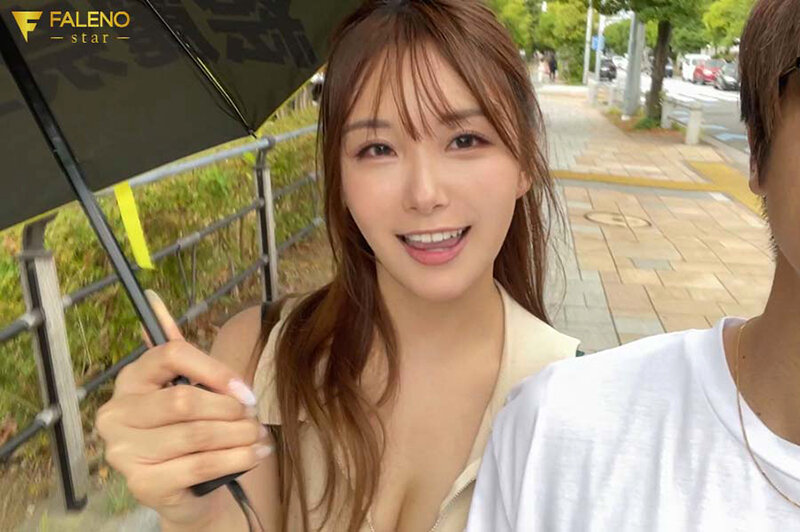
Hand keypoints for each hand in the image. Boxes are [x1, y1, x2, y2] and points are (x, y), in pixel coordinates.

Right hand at [96, 291, 272, 526]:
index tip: (245, 390)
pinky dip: (237, 459)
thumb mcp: (187, 388)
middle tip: (254, 417)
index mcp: (130, 380)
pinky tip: (255, 454)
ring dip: (239, 435)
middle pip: (184, 400)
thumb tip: (154, 298)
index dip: (215, 370)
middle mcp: (117, 414)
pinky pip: (200, 466)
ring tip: (260, 435)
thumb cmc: (188, 430)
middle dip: (230, 409)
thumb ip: (181, 353)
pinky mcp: (143, 484)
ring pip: (196, 435)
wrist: (184, 489)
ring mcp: (125, 452)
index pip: (171, 354)